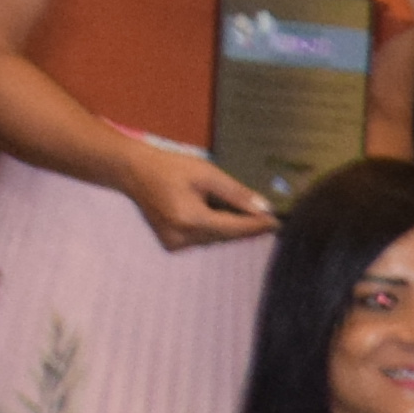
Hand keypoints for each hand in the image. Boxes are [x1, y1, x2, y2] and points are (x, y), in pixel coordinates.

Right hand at [118, 144, 278, 249]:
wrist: (135, 172)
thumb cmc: (171, 167)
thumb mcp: (207, 174)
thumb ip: (236, 193)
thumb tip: (263, 208)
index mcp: (191, 219)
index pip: (234, 228)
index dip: (257, 226)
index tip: (278, 223)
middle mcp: (182, 237)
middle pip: (226, 236)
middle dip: (247, 227)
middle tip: (269, 218)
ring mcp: (175, 244)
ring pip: (216, 239)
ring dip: (232, 228)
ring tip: (247, 214)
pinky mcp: (171, 244)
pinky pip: (203, 239)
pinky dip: (216, 229)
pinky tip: (221, 216)